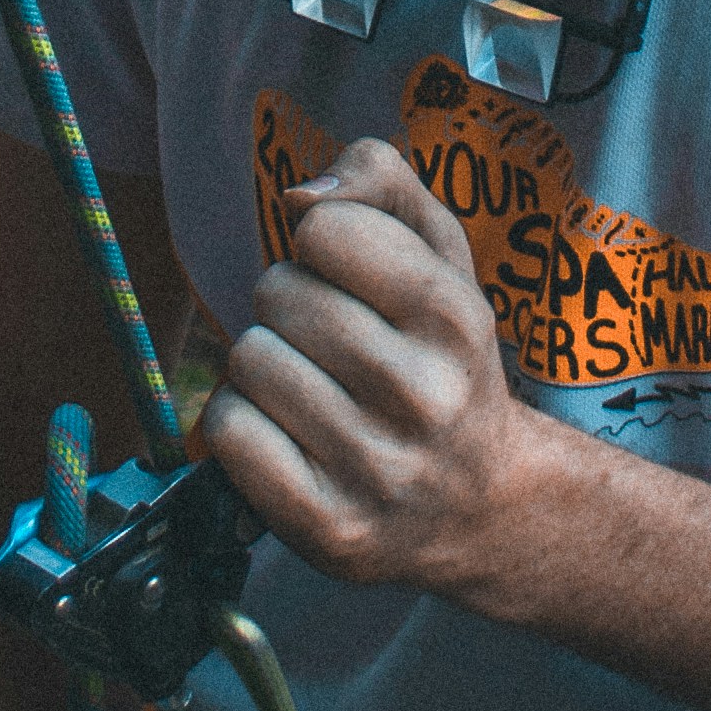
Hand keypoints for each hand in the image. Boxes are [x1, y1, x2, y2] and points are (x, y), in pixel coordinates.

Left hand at [202, 136, 560, 599]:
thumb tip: (300, 196)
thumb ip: (379, 183)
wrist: (481, 506)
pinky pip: (229, 431)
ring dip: (265, 365)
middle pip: (276, 294)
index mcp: (457, 320)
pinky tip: (288, 435)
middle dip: (288, 306)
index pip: (326, 231)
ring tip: (314, 390)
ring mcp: (376, 469)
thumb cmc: (440, 360)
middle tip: (331, 344)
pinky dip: (242, 424)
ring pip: (248, 360)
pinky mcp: (328, 527)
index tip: (351, 278)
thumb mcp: (441, 256)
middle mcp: (425, 397)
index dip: (322, 244)